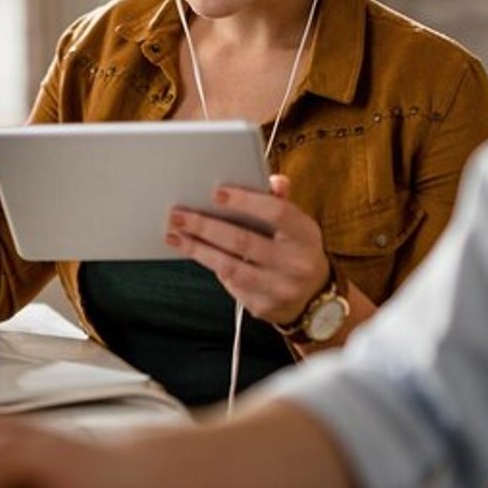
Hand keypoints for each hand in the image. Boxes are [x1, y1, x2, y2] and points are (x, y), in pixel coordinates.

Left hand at [166, 174, 330, 325]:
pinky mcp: (263, 306)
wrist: (313, 297)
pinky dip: (210, 265)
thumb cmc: (296, 250)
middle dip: (206, 226)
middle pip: (244, 241)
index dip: (246, 201)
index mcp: (306, 235)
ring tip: (174, 235)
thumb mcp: (297, 225)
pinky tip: (192, 251)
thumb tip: (274, 181)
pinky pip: (231, 284)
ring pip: (230, 266)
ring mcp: (280, 288)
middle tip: (177, 215)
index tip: (216, 193)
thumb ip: (281, 201)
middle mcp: (296, 263)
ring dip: (198, 249)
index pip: (276, 213)